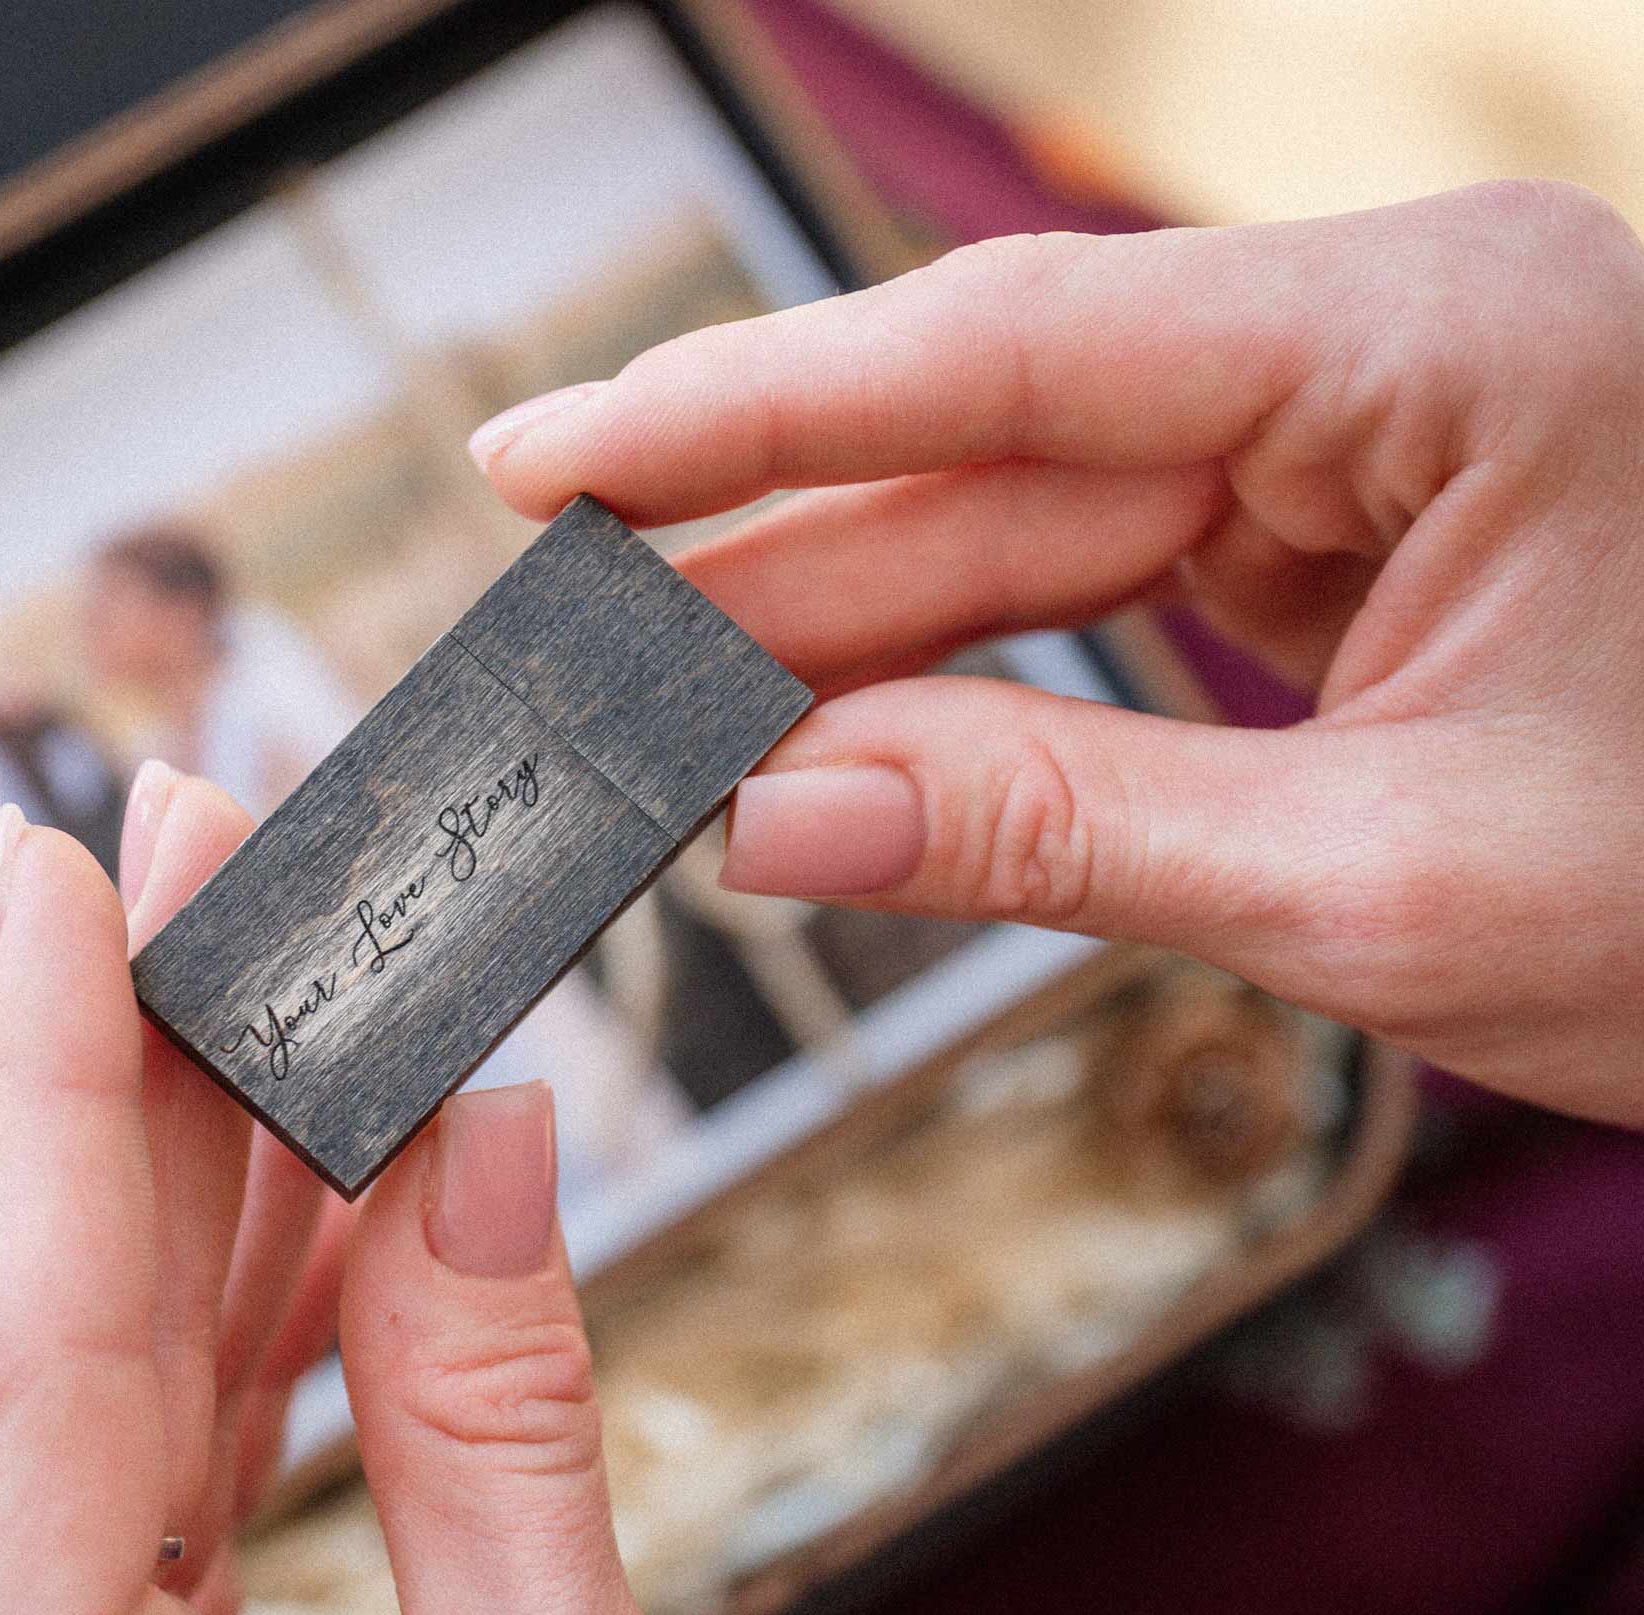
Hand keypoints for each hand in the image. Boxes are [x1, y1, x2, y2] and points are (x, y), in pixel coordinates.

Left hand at [0, 767, 805, 1614]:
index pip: (37, 1361)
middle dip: (148, 1077)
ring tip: (277, 964)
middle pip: (78, 1346)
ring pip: (147, 1393)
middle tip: (193, 847)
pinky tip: (340, 1178)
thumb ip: (501, 1432)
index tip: (61, 871)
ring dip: (221, 1175)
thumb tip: (483, 1144)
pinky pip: (218, 1475)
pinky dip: (288, 1318)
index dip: (61, 1083)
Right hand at [472, 180, 1643, 1128]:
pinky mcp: (1347, 532)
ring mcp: (1369, 435)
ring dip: (853, 625)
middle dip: (776, 554)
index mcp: (1449, 344)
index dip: (747, 412)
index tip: (549, 459)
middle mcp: (1396, 344)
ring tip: (673, 712)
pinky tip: (846, 723)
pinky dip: (971, 666)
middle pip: (998, 437)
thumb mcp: (1377, 886)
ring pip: (1033, 515)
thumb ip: (1057, 832)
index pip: (1015, 346)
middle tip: (577, 641)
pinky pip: (1106, 581)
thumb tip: (776, 820)